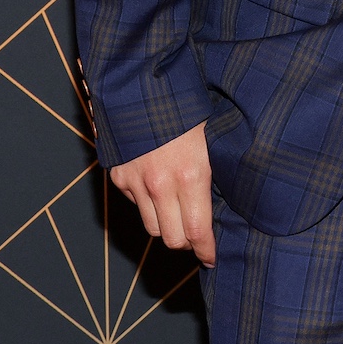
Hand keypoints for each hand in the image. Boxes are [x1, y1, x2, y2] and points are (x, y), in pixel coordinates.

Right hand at [106, 122, 215, 266]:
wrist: (143, 86)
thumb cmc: (186, 110)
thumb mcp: (211, 140)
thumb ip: (212, 175)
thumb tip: (223, 203)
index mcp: (191, 176)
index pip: (198, 232)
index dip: (206, 250)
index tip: (212, 257)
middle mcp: (161, 185)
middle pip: (172, 239)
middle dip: (187, 242)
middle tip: (197, 236)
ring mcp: (136, 183)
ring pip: (152, 228)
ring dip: (166, 227)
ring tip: (178, 215)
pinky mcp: (119, 177)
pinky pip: (136, 205)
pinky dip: (148, 204)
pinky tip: (158, 188)